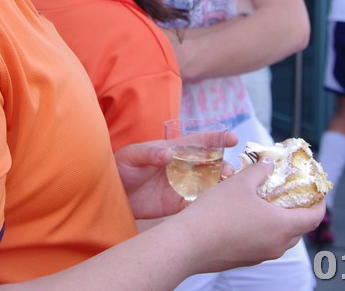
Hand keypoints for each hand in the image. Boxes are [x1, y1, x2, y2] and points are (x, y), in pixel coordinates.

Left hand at [116, 131, 238, 218]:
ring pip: (208, 185)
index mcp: (174, 150)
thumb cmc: (121, 167)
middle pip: (209, 165)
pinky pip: (196, 204)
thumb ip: (149, 154)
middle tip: (228, 171)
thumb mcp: (132, 156)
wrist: (111, 193)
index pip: (199, 142)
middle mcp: (182, 167)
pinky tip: (214, 206)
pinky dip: (207, 205)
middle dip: (223, 166)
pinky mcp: (177, 204)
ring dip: (220, 185)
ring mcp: (181, 186)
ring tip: (226, 188)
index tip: (233, 138)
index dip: (216, 139)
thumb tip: (168, 154)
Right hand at [176, 161, 325, 271]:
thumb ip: (259, 172)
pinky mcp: (244, 260)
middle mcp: (276, 246)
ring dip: (278, 221)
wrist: (188, 243)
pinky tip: (245, 216)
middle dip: (298, 211)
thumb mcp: (241, 183)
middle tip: (290, 194)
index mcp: (282, 226)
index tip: (317, 192)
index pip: (314, 218)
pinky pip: (262, 244)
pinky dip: (262, 230)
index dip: (319, 203)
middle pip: (298, 230)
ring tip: (265, 202)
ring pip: (279, 238)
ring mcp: (260, 255)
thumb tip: (268, 164)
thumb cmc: (217, 212)